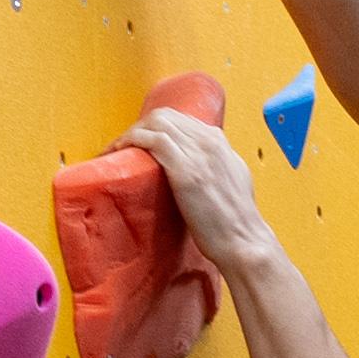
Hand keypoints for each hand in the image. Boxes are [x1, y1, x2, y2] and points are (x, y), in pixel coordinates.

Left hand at [134, 102, 276, 278]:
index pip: (180, 120)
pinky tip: (118, 152)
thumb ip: (216, 167)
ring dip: (130, 132)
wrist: (243, 241)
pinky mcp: (185, 170)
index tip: (139, 143)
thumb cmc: (235, 222)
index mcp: (219, 143)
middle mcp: (209, 141)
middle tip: (122, 147)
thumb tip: (198, 166)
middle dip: (139, 126)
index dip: (154, 128)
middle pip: (165, 116)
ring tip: (115, 150)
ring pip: (156, 123)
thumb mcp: (232, 181)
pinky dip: (131, 140)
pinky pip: (152, 140)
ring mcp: (198, 153)